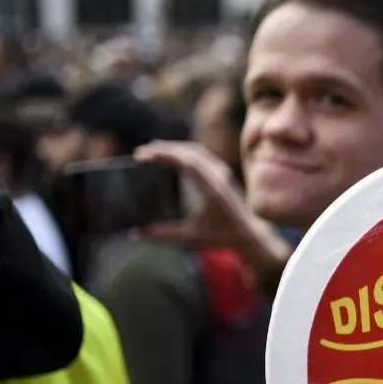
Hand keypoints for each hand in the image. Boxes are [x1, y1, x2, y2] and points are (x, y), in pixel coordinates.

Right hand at [132, 141, 292, 283]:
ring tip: (152, 150)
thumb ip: (163, 234)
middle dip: (164, 149)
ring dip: (174, 147)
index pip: (186, 162)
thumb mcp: (190, 236)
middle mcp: (218, 176)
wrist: (248, 233)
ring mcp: (222, 172)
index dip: (164, 155)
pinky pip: (202, 154)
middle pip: (189, 152)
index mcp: (211, 189)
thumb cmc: (221, 236)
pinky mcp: (222, 172)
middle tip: (141, 152)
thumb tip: (134, 234)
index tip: (143, 155)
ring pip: (196, 150)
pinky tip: (172, 155)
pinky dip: (184, 151)